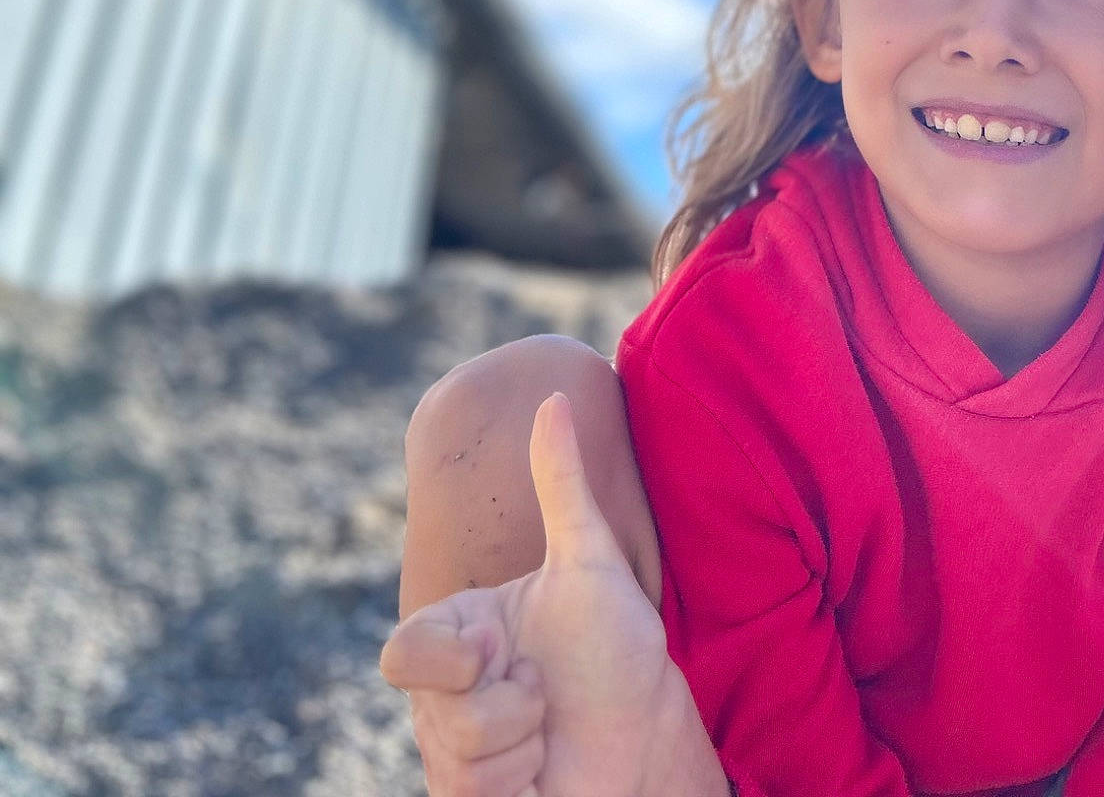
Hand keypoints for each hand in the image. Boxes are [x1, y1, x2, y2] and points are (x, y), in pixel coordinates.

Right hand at [383, 392, 720, 796]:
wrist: (648, 732)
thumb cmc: (618, 643)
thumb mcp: (592, 558)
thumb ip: (562, 482)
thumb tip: (555, 399)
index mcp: (458, 635)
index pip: (403, 652)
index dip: (447, 660)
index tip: (495, 651)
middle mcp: (445, 695)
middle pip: (438, 717)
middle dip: (508, 711)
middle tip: (545, 694)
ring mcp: (455, 752)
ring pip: (456, 765)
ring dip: (519, 751)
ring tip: (547, 734)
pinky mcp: (474, 795)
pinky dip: (517, 788)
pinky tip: (541, 773)